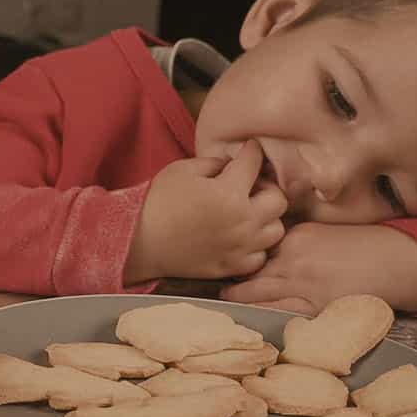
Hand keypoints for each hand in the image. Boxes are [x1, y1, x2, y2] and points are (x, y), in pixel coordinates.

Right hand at [126, 140, 286, 282]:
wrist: (138, 241)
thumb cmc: (157, 202)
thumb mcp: (183, 169)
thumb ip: (215, 163)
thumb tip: (233, 164)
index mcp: (229, 192)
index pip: (254, 163)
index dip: (252, 151)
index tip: (250, 150)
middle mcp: (242, 221)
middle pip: (278, 200)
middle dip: (266, 188)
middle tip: (249, 187)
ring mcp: (239, 247)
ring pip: (276, 230)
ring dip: (265, 218)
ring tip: (247, 214)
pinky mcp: (232, 266)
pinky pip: (260, 256)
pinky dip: (255, 246)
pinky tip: (239, 238)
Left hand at [220, 221, 416, 314]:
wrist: (402, 260)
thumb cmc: (365, 244)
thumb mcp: (323, 233)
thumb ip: (291, 240)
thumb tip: (261, 245)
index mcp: (295, 235)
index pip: (251, 246)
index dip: (231, 254)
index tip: (213, 256)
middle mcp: (292, 258)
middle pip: (245, 270)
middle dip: (225, 277)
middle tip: (207, 282)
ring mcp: (303, 285)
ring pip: (254, 294)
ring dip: (236, 299)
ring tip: (221, 302)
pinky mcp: (316, 307)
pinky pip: (277, 314)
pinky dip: (259, 316)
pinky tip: (246, 320)